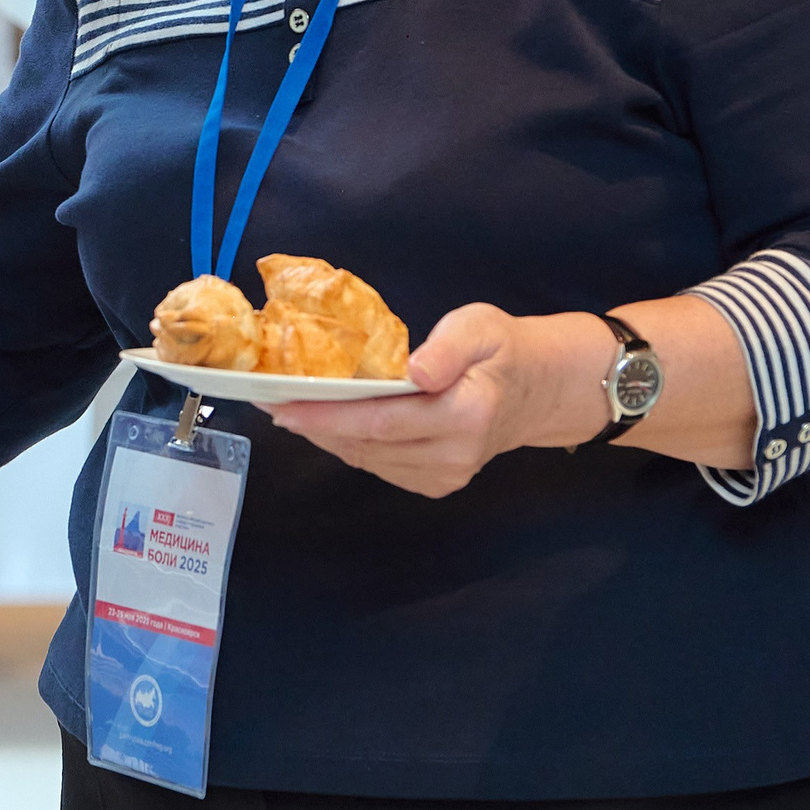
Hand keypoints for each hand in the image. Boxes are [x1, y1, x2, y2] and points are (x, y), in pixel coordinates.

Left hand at [265, 306, 612, 498]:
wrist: (540, 390)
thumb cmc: (504, 350)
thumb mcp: (481, 326)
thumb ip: (448, 347)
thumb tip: (414, 371)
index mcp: (464, 416)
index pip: (380, 421)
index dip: (325, 415)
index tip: (282, 403)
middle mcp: (454, 456)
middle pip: (366, 445)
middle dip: (312, 424)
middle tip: (268, 402)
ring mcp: (447, 476)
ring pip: (368, 459)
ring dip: (325, 436)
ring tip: (288, 409)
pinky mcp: (439, 483)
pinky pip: (381, 466)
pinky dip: (349, 445)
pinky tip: (325, 424)